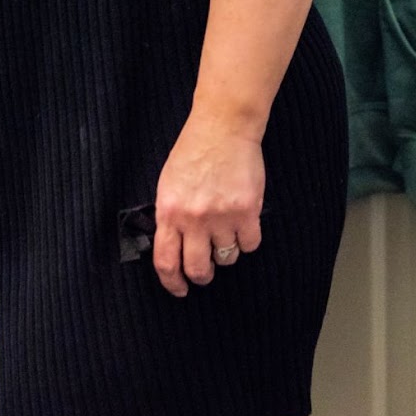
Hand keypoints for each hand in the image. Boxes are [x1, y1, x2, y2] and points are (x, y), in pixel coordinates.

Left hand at [151, 112, 263, 297]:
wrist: (222, 127)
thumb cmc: (193, 151)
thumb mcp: (168, 183)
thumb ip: (170, 215)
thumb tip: (173, 247)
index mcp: (169, 210)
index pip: (166, 261)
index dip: (172, 282)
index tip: (179, 289)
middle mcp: (193, 218)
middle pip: (198, 269)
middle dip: (202, 275)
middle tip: (206, 270)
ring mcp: (222, 216)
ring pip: (227, 258)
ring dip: (226, 251)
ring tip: (225, 229)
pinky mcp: (247, 211)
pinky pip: (250, 245)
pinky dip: (247, 239)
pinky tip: (243, 222)